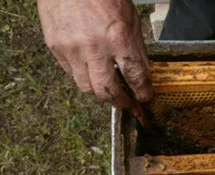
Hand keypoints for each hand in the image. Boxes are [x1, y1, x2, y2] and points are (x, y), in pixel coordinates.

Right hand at [37, 0, 152, 107]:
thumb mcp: (130, 18)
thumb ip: (136, 48)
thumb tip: (142, 72)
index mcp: (118, 38)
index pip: (135, 76)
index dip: (142, 92)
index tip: (145, 97)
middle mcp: (94, 47)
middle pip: (108, 90)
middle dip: (120, 101)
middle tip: (127, 103)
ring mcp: (72, 49)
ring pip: (87, 87)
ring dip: (100, 93)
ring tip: (109, 90)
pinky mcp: (56, 47)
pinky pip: (71, 74)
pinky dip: (83, 77)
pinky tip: (91, 71)